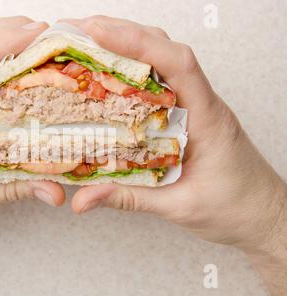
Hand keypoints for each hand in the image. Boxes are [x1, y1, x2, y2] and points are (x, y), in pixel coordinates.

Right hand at [64, 16, 286, 295]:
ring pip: (165, 61)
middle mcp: (203, 103)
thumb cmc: (234, 209)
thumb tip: (83, 199)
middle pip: (168, 52)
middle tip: (82, 31)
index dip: (138, 43)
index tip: (100, 32)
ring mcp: (197, 107)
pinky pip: (162, 81)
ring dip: (130, 45)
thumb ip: (130, 198)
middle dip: (125, 34)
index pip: (178, 65)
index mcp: (208, 118)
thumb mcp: (179, 207)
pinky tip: (112, 72)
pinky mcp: (188, 115)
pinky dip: (136, 68)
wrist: (263, 215)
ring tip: (91, 41)